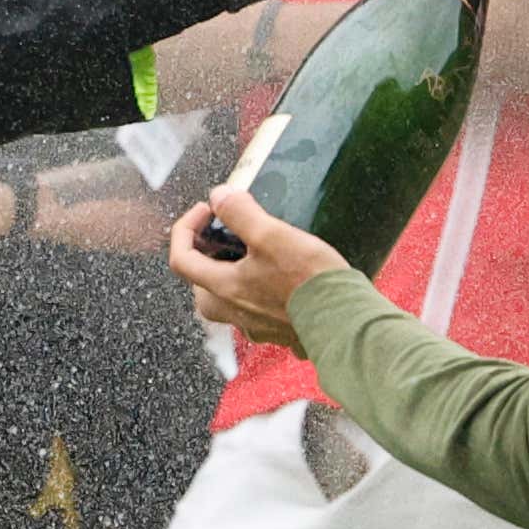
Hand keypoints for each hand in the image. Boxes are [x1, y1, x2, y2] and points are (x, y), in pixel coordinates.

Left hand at [167, 188, 347, 350]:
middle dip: (207, 255)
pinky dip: (263, 289)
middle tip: (226, 235)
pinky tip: (285, 276)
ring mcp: (258, 326)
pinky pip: (261, 309)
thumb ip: (240, 213)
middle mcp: (234, 313)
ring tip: (258, 252)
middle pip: (202, 282)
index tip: (205, 210)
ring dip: (235, 273)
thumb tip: (219, 196)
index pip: (180, 259)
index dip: (185, 228)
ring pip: (230, 298)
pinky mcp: (282, 331)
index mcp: (223, 289)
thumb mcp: (272, 235)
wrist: (348, 323)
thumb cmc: (310, 282)